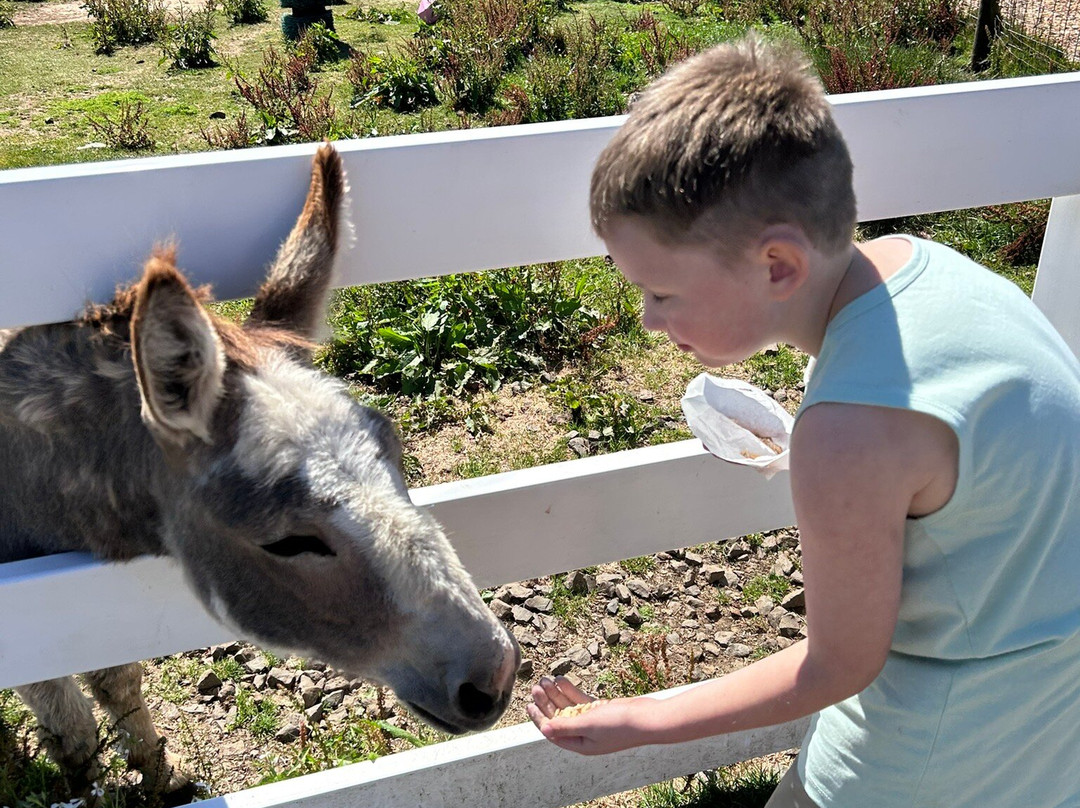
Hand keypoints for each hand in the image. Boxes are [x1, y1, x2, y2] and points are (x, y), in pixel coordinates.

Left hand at [527, 676, 649, 754]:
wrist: (648, 718)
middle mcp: (585, 735)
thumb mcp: (589, 725)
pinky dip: (571, 691)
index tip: (528, 704)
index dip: (540, 718)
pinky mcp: (601, 711)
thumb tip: (545, 729)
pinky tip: (562, 680)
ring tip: (546, 679)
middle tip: (536, 686)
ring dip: (557, 694)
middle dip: (547, 702)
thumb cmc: (620, 725)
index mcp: (580, 744)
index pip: (553, 732)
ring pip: (569, 706)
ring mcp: (593, 722)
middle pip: (559, 717)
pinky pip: (581, 701)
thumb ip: (566, 726)